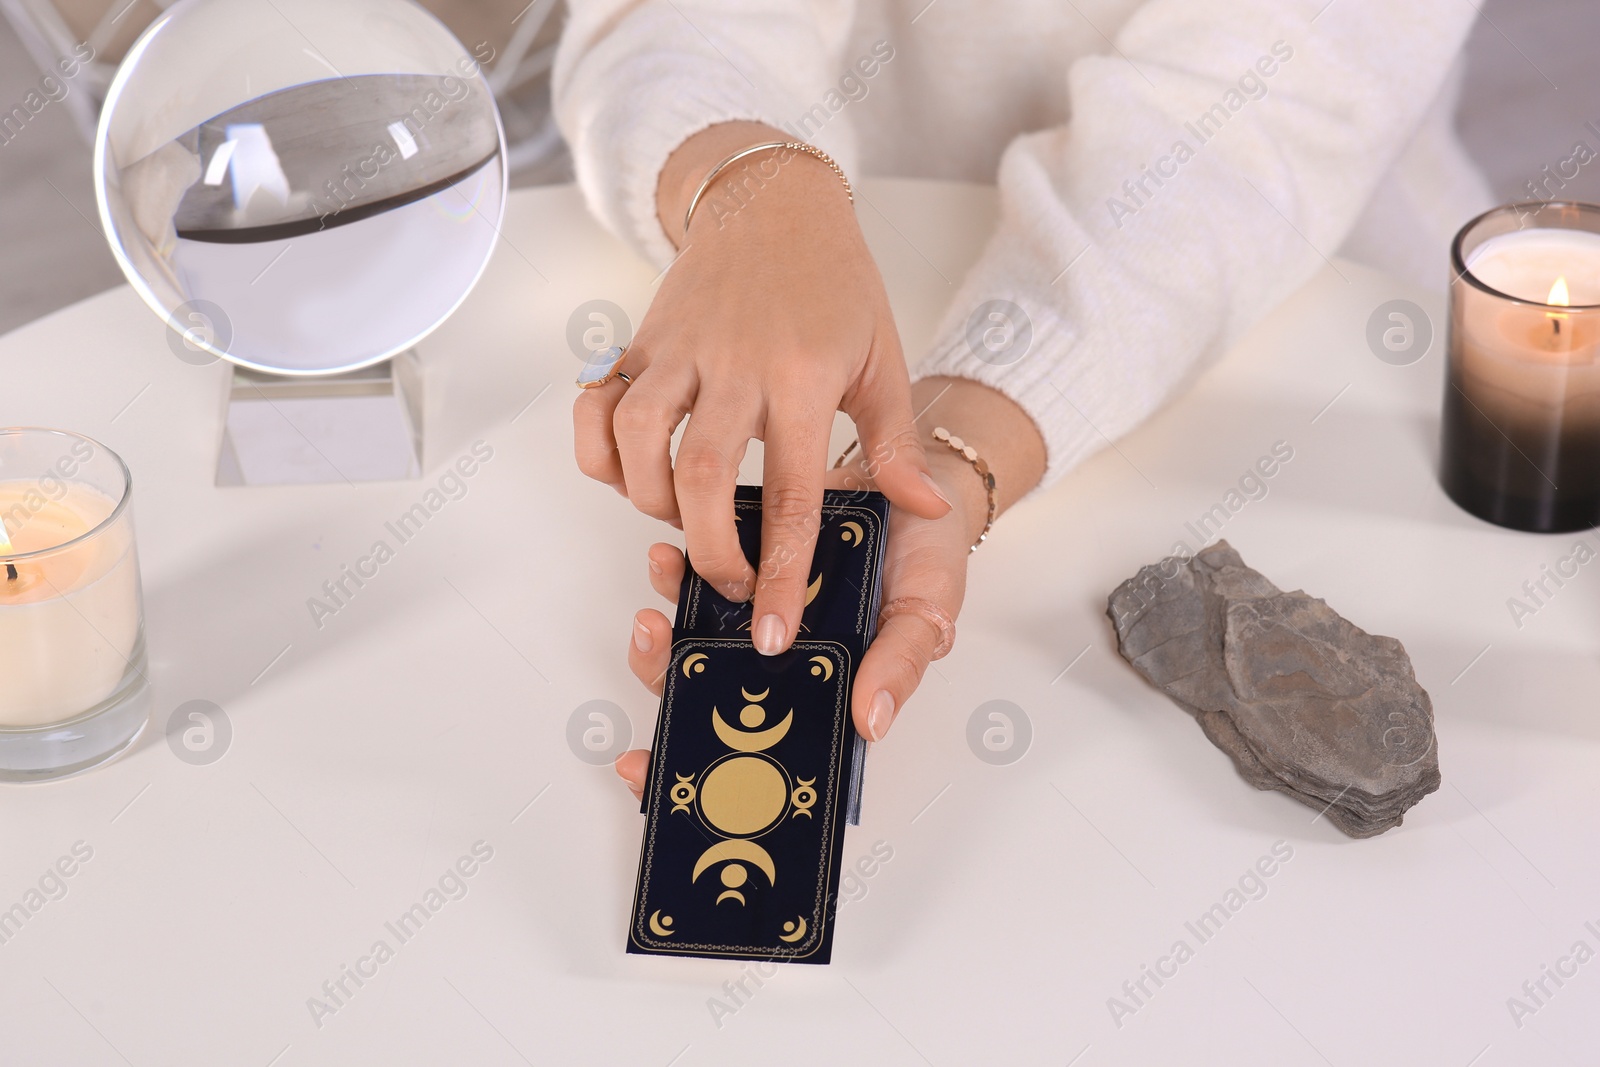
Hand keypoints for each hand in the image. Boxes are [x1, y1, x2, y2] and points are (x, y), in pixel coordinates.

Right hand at [573, 122, 950, 662]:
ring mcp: (678, 350)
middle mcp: (734, 363)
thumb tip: (924, 510)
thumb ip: (896, 443)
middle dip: (709, 550)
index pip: (790, 491)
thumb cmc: (834, 284)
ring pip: (637, 439)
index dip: (780, 569)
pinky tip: (628, 477)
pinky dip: (598, 453)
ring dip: (651, 501)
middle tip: (729, 587)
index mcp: (803, 376)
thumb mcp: (882, 359)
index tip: (774, 627)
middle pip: (701, 476)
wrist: (771, 201)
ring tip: (683, 522)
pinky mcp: (639, 342)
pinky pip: (596, 405)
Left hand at [614, 460, 979, 799]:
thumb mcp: (928, 613)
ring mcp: (759, 613)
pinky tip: (668, 561)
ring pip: (695, 640)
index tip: (648, 769)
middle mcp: (783, 658)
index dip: (699, 765)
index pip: (759, 745)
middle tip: (652, 664)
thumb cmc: (929, 559)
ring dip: (664, 633)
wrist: (918, 480)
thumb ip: (900, 664)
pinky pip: (701, 575)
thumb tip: (871, 722)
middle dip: (666, 684)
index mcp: (824, 686)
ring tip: (655, 616)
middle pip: (708, 695)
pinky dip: (676, 574)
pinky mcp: (747, 562)